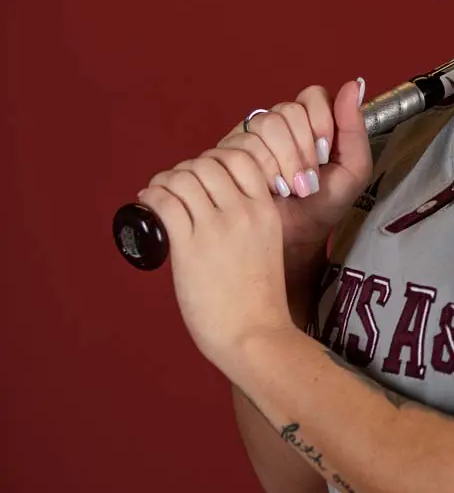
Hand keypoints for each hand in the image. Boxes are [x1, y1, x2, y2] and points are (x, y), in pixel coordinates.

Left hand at [137, 144, 293, 372]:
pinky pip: (164, 203)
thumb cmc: (260, 303)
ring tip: (158, 192)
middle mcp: (242, 212)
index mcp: (266, 211)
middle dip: (186, 169)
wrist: (255, 335)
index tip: (205, 175)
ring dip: (165, 180)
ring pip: (183, 178)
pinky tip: (147, 203)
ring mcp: (216, 228)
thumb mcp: (267, 248)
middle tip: (177, 186)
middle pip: (207, 163)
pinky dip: (151, 196)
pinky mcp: (189, 247)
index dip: (217, 159)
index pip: (241, 157)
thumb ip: (250, 225)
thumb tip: (216, 211)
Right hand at [216, 78, 373, 257]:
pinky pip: (243, 143)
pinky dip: (263, 170)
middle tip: (308, 179)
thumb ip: (355, 128)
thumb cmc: (324, 205)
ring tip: (291, 188)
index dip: (321, 122)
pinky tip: (270, 189)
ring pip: (265, 124)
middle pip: (288, 110)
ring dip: (284, 162)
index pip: (313, 96)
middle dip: (303, 148)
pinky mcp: (230, 152)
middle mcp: (280, 123)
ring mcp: (252, 135)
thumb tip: (353, 84)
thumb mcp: (353, 169)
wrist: (294, 237)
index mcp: (310, 121)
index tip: (326, 154)